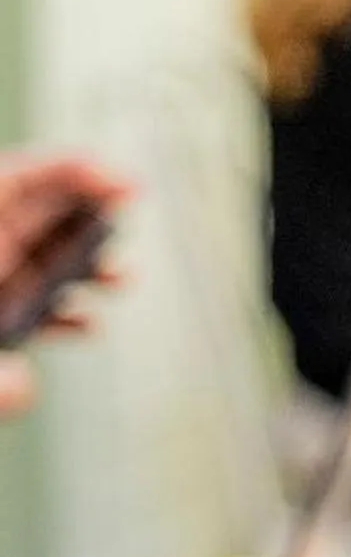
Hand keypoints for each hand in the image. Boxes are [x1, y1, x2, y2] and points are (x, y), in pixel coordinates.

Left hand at [0, 150, 132, 413]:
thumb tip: (23, 385)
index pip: (18, 180)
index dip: (74, 171)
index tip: (123, 185)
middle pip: (34, 211)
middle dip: (87, 213)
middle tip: (126, 222)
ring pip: (34, 258)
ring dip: (82, 266)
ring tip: (119, 279)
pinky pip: (25, 306)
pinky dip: (60, 311)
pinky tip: (86, 324)